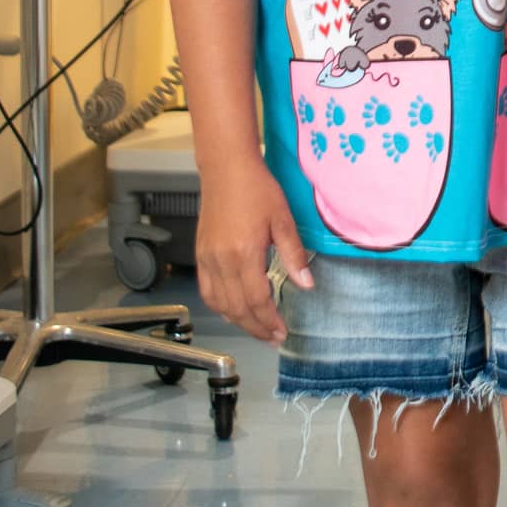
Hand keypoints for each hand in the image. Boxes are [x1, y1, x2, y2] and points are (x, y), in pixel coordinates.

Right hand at [196, 152, 312, 344]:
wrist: (226, 169)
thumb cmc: (256, 188)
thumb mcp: (282, 220)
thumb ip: (293, 255)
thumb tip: (306, 284)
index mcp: (243, 253)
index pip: (256, 300)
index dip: (270, 320)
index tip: (282, 331)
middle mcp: (221, 260)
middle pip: (237, 308)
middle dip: (256, 327)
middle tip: (273, 337)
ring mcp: (207, 258)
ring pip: (219, 304)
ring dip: (238, 321)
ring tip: (257, 328)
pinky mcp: (201, 254)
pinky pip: (207, 290)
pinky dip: (220, 306)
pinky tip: (234, 310)